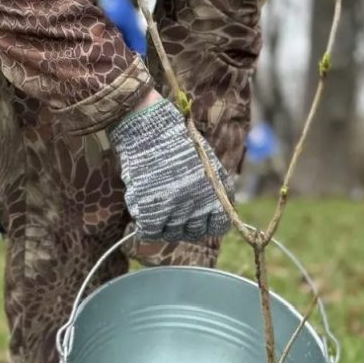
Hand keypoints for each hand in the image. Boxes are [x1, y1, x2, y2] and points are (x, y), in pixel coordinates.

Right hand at [108, 95, 231, 241]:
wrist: (151, 128)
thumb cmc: (179, 141)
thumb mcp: (207, 164)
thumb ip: (214, 190)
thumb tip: (213, 211)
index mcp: (215, 195)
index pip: (219, 226)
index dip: (207, 223)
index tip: (198, 216)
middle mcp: (198, 206)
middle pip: (193, 232)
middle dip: (184, 224)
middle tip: (173, 210)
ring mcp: (174, 210)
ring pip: (171, 234)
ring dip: (164, 225)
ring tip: (157, 209)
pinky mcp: (151, 210)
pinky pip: (150, 231)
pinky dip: (147, 227)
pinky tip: (145, 213)